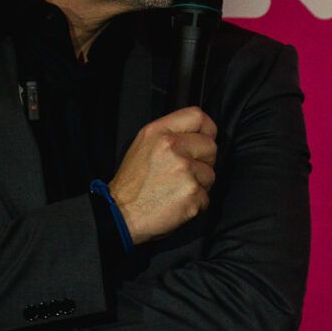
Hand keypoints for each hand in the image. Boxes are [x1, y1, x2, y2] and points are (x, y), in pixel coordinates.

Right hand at [108, 107, 217, 241]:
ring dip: (199, 184)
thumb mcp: (143, 146)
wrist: (121, 214)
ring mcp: (185, 170)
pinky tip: (176, 202)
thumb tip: (197, 135)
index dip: (206, 130)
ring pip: (211, 174)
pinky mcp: (192, 193)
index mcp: (159, 132)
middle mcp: (173, 147)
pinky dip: (195, 203)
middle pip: (211, 146)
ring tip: (176, 189)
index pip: (197, 116)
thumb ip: (170, 135)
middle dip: (203, 161)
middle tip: (184, 173)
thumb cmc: (132, 184)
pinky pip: (206, 197)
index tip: (204, 140)